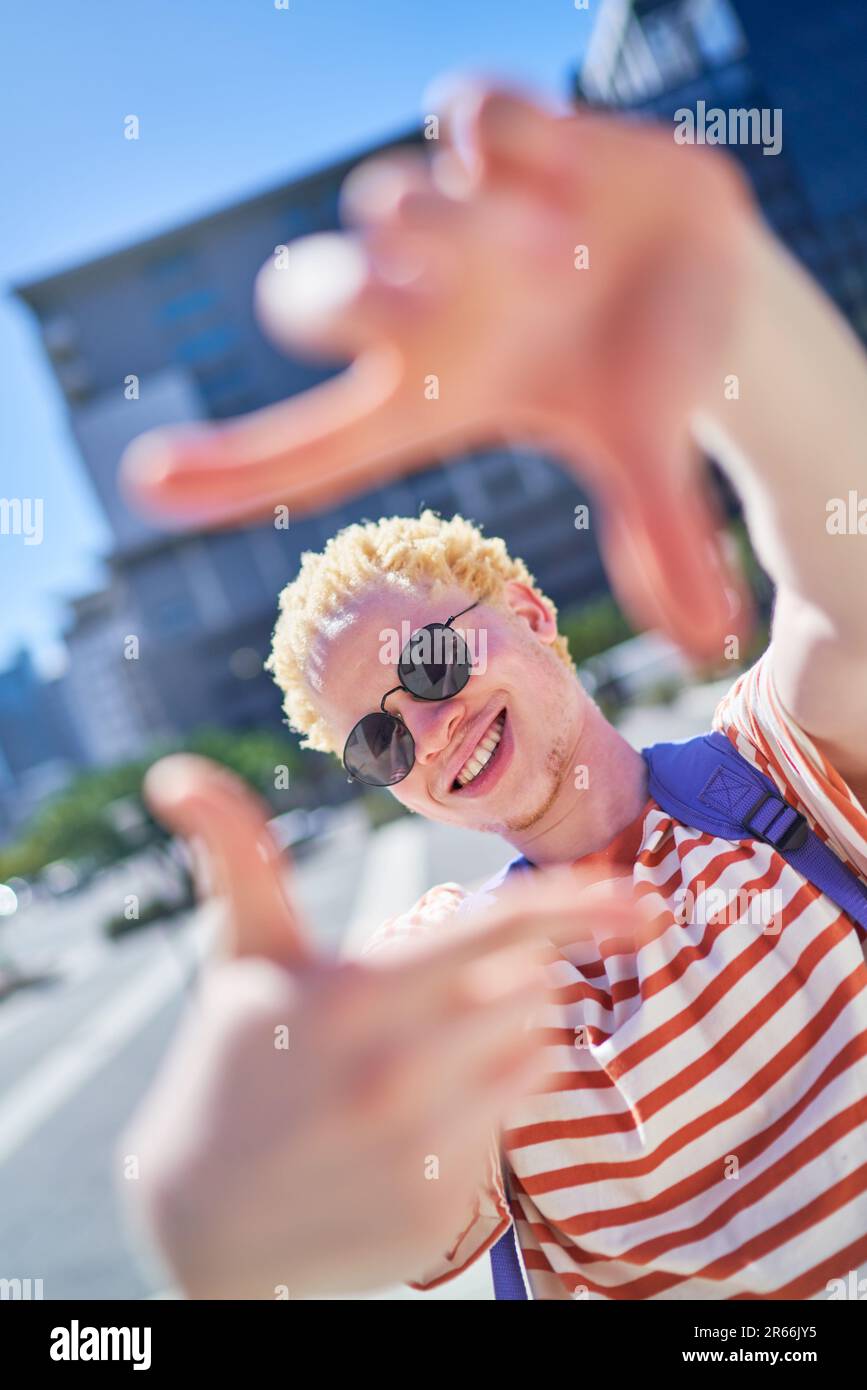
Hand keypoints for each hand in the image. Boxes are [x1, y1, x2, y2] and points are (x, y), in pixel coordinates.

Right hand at [120, 755, 633, 1297]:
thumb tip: (172, 773)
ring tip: (427, 1057)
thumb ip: (234, 854)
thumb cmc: (228, 1065)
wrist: (200, 1226)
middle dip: (511, 978)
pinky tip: (418, 1124)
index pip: (500, 932)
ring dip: (509, 1040)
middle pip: (535, 990)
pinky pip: (516, 1126)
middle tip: (437, 998)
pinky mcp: (441, 1209)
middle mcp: (399, 1071)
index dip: (580, 908)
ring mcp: (424, 1146)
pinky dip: (488, 1109)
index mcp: (358, 993)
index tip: (645, 903)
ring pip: (539, 1053)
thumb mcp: (240, 957)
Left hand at [122, 83, 755, 658]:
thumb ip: (660, 530)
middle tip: (425, 311)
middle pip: (313, 296)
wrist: (704, 273)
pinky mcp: (505, 135)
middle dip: (349, 299)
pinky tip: (563, 173)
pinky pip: (465, 119)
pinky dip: (500, 140)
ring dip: (463, 232)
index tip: (151, 485)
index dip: (233, 470)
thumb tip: (705, 634)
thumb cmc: (642, 373)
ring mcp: (454, 215)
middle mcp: (423, 305)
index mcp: (433, 394)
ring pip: (388, 202)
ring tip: (559, 252)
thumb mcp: (643, 449)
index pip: (313, 446)